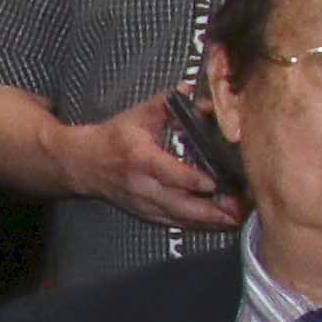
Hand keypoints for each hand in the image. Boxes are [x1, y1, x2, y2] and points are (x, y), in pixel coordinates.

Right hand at [63, 91, 242, 232]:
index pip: (168, 172)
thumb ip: (169, 103)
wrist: (83, 163)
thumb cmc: (114, 137)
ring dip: (209, 221)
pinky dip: (197, 225)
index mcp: (140, 158)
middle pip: (178, 203)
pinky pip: (174, 223)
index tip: (216, 184)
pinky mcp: (145, 213)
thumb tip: (201, 96)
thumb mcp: (139, 114)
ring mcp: (143, 202)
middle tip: (238, 209)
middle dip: (210, 210)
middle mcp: (141, 185)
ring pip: (179, 217)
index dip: (192, 180)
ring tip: (236, 220)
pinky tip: (218, 224)